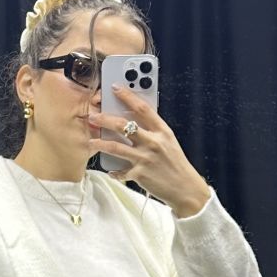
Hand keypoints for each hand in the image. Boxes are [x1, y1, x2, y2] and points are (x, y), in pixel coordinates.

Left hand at [91, 85, 210, 217]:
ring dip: (100, 143)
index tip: (115, 88)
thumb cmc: (176, 164)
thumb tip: (133, 120)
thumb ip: (153, 131)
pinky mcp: (139, 174)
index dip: (127, 96)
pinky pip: (120, 171)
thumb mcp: (169, 142)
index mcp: (162, 131)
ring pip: (116, 147)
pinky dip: (114, 172)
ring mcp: (145, 158)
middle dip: (105, 119)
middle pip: (123, 125)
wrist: (185, 188)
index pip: (142, 108)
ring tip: (90, 141)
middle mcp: (153, 142)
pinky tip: (111, 171)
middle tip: (93, 116)